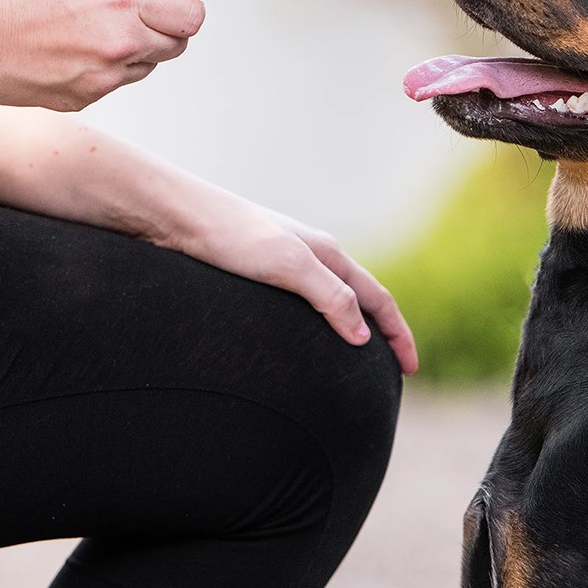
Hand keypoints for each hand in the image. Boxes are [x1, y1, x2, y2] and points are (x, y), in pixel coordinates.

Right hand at [0, 0, 205, 110]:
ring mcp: (106, 75)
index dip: (185, 7)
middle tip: (139, 13)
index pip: (192, 16)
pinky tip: (75, 50)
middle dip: (166, 27)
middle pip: (178, 44)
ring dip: (138, 49)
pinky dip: (108, 69)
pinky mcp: (88, 97)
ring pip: (149, 65)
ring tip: (97, 29)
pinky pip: (117, 83)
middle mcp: (122, 40)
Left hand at [157, 194, 418, 374]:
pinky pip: (305, 304)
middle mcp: (314, 257)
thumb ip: (330, 297)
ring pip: (333, 301)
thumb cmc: (231, 237)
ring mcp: (288, 265)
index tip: (411, 370)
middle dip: (382, 333)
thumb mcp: (289, 266)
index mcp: (329, 254)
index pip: (379, 300)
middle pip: (362, 299)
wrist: (176, 216)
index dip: (399, 335)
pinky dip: (321, 325)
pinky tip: (305, 340)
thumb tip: (363, 337)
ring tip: (356, 361)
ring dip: (353, 328)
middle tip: (393, 371)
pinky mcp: (260, 274)